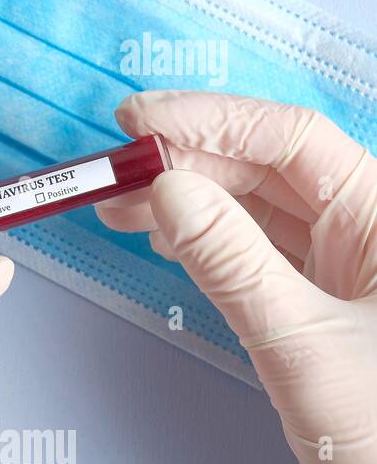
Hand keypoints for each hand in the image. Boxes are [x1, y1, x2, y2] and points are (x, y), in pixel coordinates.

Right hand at [96, 90, 376, 463]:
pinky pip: (253, 249)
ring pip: (254, 206)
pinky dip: (201, 238)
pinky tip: (161, 235)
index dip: (209, 118)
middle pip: (265, 166)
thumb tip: (165, 190)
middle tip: (111, 172)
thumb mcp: (300, 344)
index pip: (288, 138)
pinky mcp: (319, 301)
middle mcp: (365, 229)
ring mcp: (343, 265)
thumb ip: (230, 261)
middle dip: (185, 160)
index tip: (137, 121)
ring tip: (117, 207)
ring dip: (185, 199)